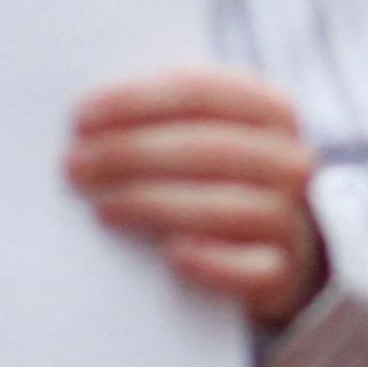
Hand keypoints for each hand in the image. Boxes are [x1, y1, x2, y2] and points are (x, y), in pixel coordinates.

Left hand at [69, 67, 323, 326]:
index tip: (81, 118)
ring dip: (154, 204)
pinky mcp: (284, 274)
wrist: (280, 246)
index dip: (138, 102)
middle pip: (210, 149)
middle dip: (133, 153)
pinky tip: (170, 255)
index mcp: (271, 110)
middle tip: (76, 165)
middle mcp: (291, 161)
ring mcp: (291, 219)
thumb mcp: (209, 134)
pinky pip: (249, 268)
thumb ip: (165, 119)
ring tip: (101, 206)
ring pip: (226, 208)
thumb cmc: (220, 179)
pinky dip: (210, 260)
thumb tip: (88, 119)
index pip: (203, 93)